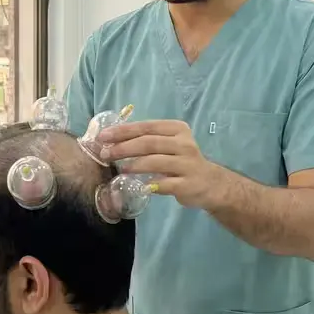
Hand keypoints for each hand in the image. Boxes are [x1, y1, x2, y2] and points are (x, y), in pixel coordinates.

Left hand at [97, 120, 224, 208]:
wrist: (210, 183)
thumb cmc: (182, 161)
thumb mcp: (170, 144)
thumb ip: (148, 140)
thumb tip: (112, 140)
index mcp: (178, 129)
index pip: (147, 127)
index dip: (123, 131)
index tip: (103, 136)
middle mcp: (184, 144)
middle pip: (148, 143)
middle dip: (123, 148)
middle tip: (105, 154)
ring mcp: (187, 164)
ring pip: (155, 162)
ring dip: (133, 165)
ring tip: (119, 169)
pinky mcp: (188, 184)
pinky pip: (164, 184)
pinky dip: (149, 185)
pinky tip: (139, 186)